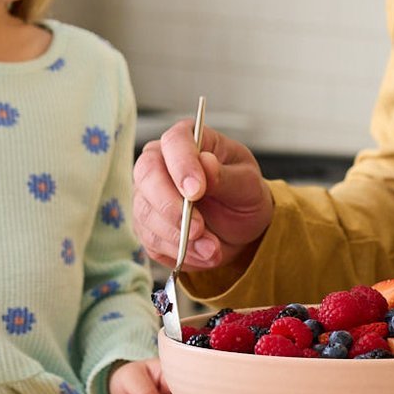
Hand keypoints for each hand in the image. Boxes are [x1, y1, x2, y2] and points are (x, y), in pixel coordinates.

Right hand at [133, 120, 273, 273]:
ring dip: (179, 237)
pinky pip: (152, 240)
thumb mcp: (248, 185)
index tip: (196, 191)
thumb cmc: (244, 196)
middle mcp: (161, 163)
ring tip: (212, 248)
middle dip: (171, 206)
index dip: (181, 166)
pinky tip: (203, 253)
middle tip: (198, 228)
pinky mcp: (147, 225)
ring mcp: (149, 195)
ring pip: (146, 212)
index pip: (174, 142)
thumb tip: (206, 164)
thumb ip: (226, 175)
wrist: (241, 228)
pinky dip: (179, 252)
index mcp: (188, 141)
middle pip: (147, 175)